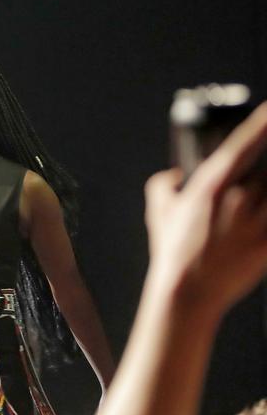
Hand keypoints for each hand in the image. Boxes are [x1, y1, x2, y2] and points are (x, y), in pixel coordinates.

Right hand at [144, 102, 266, 316]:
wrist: (188, 293)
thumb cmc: (173, 253)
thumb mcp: (159, 214)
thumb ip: (163, 185)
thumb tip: (174, 173)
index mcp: (211, 185)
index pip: (245, 142)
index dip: (263, 121)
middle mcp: (238, 198)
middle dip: (266, 171)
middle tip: (258, 179)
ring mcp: (257, 221)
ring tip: (258, 203)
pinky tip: (262, 222)